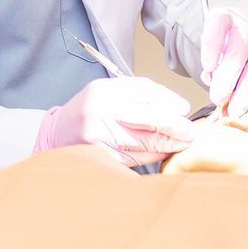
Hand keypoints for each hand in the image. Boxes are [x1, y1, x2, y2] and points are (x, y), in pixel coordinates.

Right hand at [34, 76, 193, 164]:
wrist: (56, 134)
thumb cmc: (87, 111)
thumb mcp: (107, 91)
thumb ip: (138, 94)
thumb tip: (176, 107)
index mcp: (104, 90)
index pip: (146, 92)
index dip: (169, 101)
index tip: (183, 109)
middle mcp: (101, 111)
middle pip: (151, 118)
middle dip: (176, 126)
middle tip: (191, 132)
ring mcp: (101, 137)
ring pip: (147, 142)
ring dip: (169, 144)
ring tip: (183, 142)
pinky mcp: (104, 157)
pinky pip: (137, 157)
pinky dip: (153, 155)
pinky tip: (162, 152)